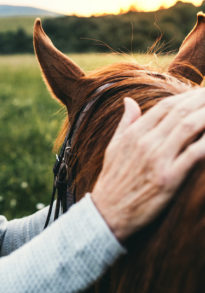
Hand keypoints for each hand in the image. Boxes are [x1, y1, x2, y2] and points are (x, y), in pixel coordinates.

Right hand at [92, 88, 204, 240]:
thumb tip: (129, 100)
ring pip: (189, 128)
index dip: (186, 96)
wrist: (108, 212)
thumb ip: (125, 122)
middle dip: (202, 100)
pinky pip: (195, 154)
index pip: (165, 107)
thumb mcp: (113, 146)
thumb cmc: (112, 179)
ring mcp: (157, 160)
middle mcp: (146, 142)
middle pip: (180, 113)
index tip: (200, 93)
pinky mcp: (168, 179)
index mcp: (133, 134)